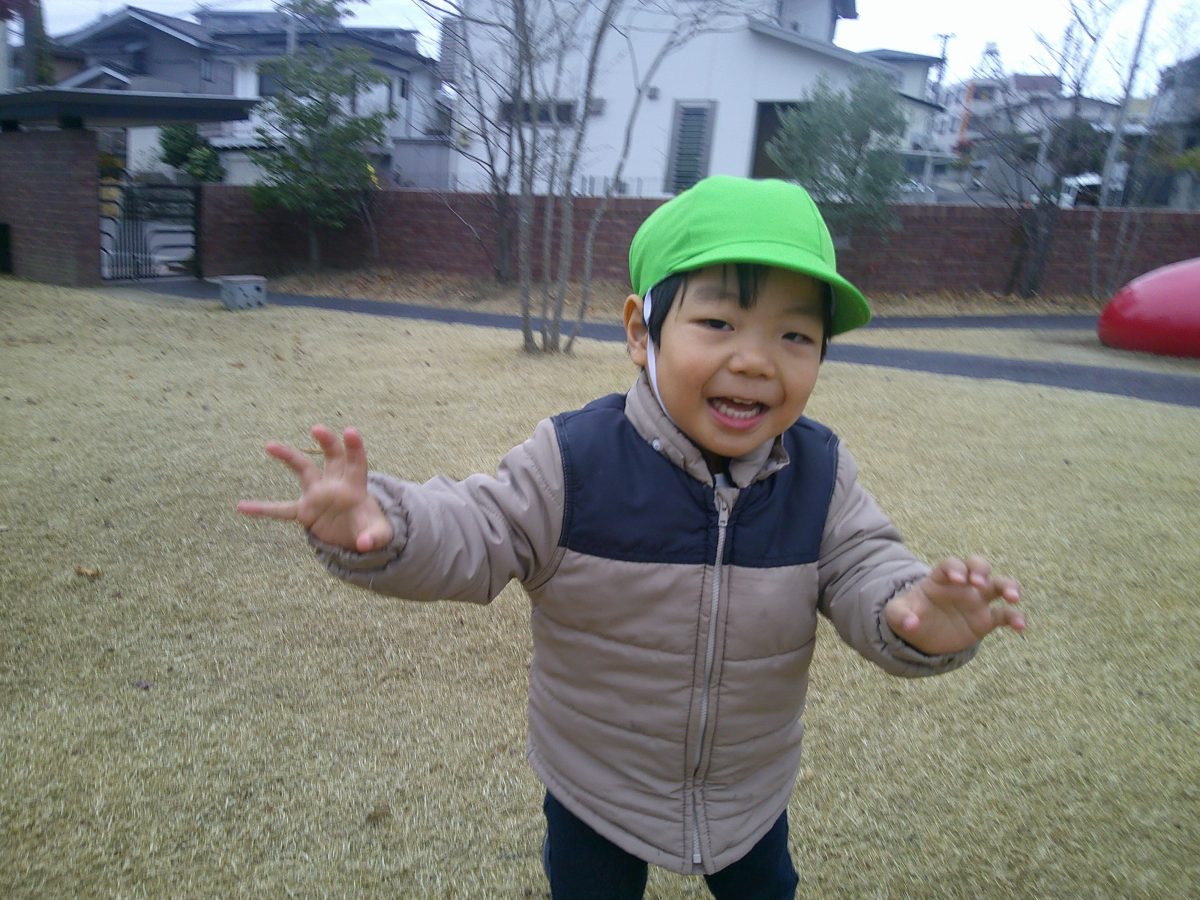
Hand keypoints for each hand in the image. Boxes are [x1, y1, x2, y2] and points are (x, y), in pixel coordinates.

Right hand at [237, 425, 393, 552]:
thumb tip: (364, 545)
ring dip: (288, 457)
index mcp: (355, 486)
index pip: (356, 463)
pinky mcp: (305, 511)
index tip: (349, 431)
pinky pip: (281, 510)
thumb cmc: (370, 529)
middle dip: (327, 442)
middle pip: (332, 457)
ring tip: (270, 445)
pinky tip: (242, 507)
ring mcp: (318, 495)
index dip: (354, 447)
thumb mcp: (379, 535)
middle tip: (317, 429)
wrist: (355, 536)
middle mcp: (335, 484)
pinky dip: (263, 509)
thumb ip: (374, 538)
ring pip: (303, 470)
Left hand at [884, 555, 1024, 655]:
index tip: (958, 579)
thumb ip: (900, 616)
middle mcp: (962, 585)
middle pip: (977, 565)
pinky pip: (1005, 615)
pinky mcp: (986, 619)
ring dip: (1009, 586)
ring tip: (1013, 597)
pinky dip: (1015, 618)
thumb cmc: (909, 615)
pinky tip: (1021, 627)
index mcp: (940, 578)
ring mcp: (976, 600)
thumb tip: (911, 624)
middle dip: (981, 569)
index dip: (955, 569)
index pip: (950, 565)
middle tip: (980, 582)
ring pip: (998, 584)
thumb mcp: (896, 615)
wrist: (922, 634)